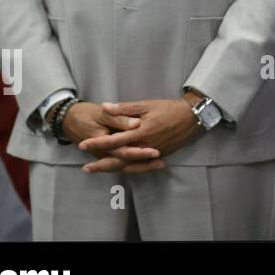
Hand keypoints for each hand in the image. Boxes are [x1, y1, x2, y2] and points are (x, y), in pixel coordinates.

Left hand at [77, 98, 200, 172]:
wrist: (192, 117)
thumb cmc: (169, 109)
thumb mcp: (146, 105)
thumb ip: (124, 108)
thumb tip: (105, 107)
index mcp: (140, 132)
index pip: (114, 141)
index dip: (97, 143)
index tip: (82, 145)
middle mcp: (145, 147)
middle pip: (119, 159)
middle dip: (101, 164)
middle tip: (85, 167)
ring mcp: (152, 154)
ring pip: (129, 165)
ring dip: (112, 168)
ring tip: (98, 170)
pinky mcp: (159, 156)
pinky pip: (140, 166)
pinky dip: (128, 168)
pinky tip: (119, 169)